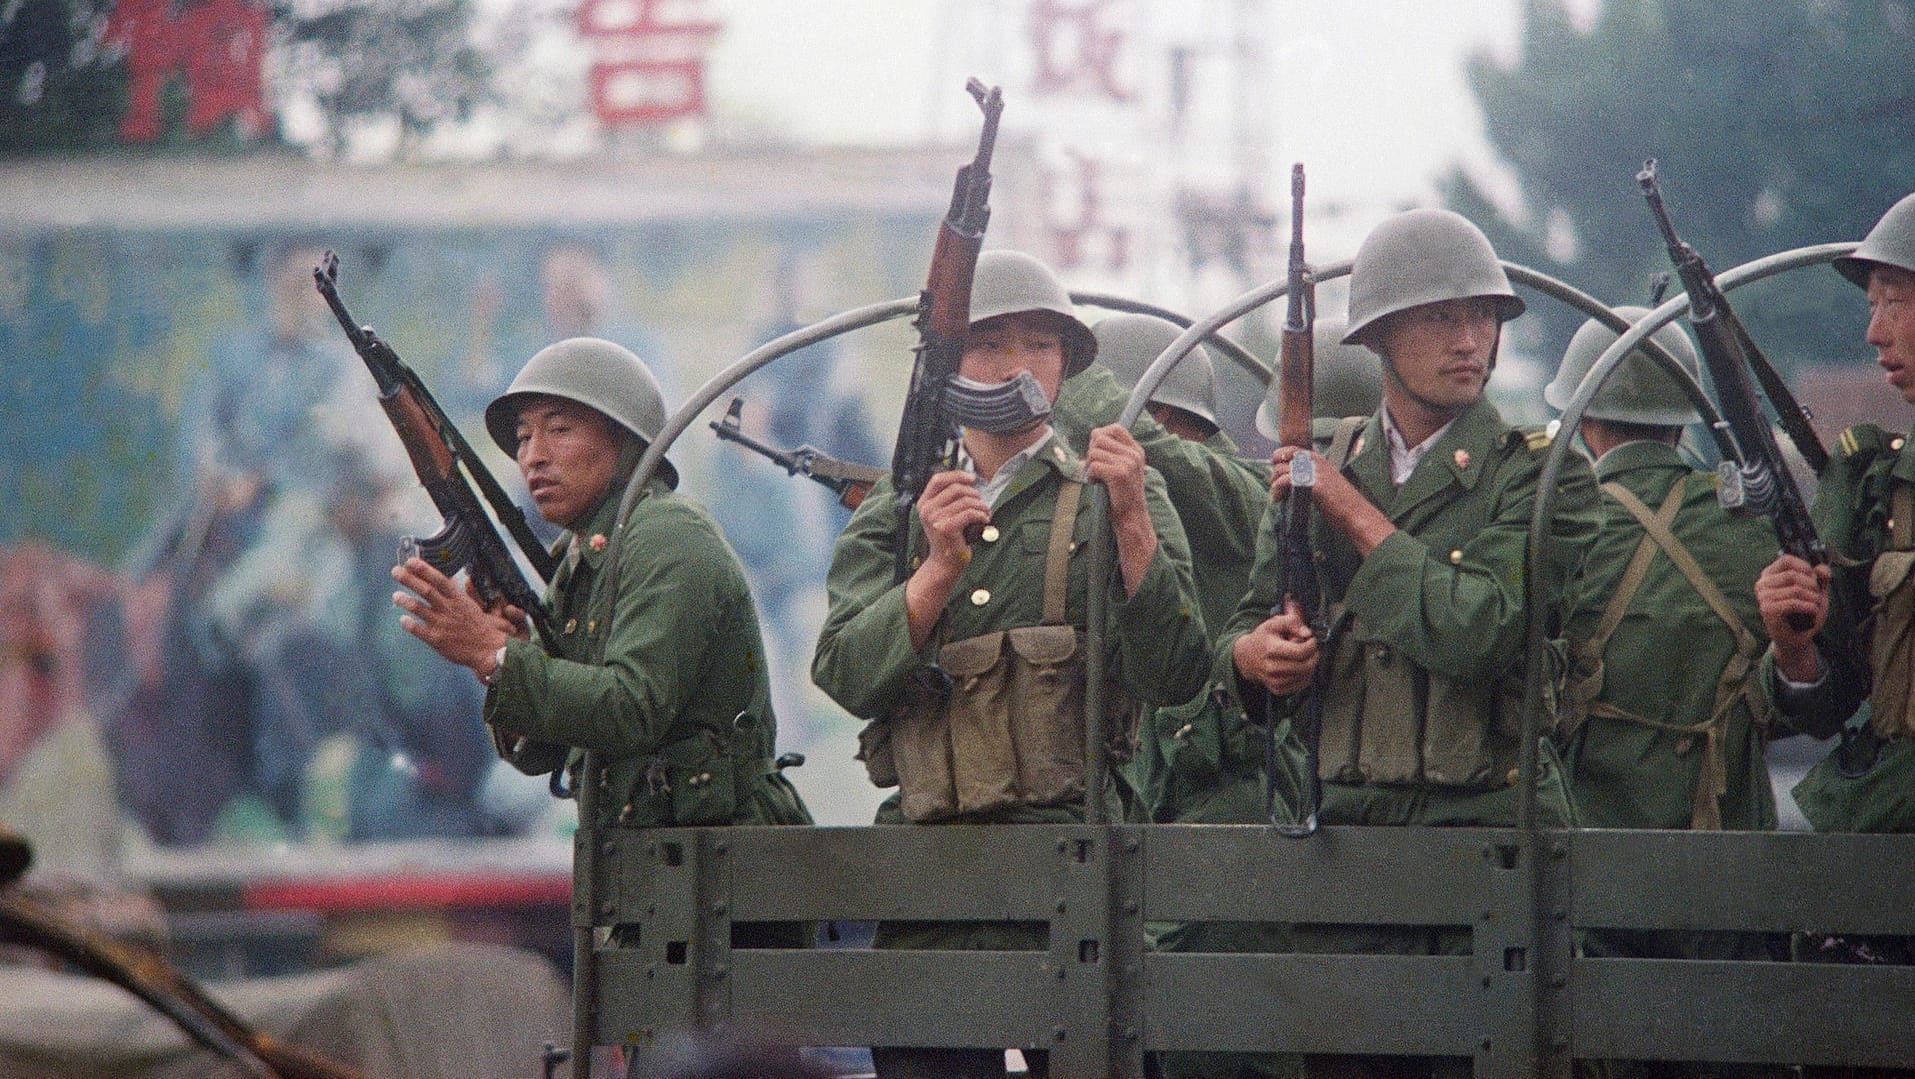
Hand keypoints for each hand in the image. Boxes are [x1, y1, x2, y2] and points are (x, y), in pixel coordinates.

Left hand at [392, 557, 519, 675]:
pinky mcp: (436, 640)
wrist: (487, 650)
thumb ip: (458, 593)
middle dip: (409, 579)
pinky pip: (419, 630)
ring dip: (406, 600)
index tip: (410, 561)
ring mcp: (442, 624)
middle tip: (395, 571)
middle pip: (426, 590)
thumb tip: (450, 579)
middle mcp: (448, 609)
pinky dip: (409, 624)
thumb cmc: (479, 626)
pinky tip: (403, 619)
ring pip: (419, 609)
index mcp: (458, 599)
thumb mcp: (471, 605)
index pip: (439, 580)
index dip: (424, 569)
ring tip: (396, 595)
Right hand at [916, 469, 989, 576]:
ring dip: (981, 505)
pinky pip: (970, 513)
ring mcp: (935, 519)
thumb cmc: (949, 537)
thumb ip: (948, 498)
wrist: (944, 563)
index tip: (972, 478)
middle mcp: (926, 509)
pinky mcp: (946, 528)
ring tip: (986, 513)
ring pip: (966, 501)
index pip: (938, 479)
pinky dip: (982, 515)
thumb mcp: (942, 514)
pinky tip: (985, 520)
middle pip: (955, 488)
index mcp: (923, 503)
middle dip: (974, 494)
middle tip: (982, 504)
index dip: (956, 475)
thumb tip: (968, 478)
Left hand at [1087, 423, 1148, 521]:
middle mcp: (1134, 454)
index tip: (1097, 451)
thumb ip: (1114, 451)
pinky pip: (1094, 465)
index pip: (1115, 428)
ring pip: (1094, 452)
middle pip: (1100, 438)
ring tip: (1096, 477)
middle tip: (1094, 467)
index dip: (1101, 435)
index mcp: (1136, 450)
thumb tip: (1094, 434)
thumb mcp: (1124, 467)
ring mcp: (1128, 463)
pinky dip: (1090, 475)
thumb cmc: (1122, 493)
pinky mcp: (1119, 474)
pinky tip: (1096, 483)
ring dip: (1089, 465)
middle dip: (1091, 452)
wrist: (1132, 517)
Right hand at [1232, 597, 1319, 695]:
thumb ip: (1292, 622)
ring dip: (1310, 665)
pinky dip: (1305, 675)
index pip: (1301, 652)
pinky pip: (1301, 685)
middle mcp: (1272, 668)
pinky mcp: (1277, 689)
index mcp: (1271, 650)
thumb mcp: (1274, 623)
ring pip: (1305, 676)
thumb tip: (1307, 634)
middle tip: (1312, 648)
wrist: (1246, 657)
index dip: (1312, 645)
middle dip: (1314, 655)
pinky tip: (1300, 666)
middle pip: (1305, 666)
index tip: (1311, 639)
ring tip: (1303, 656)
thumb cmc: (1263, 638)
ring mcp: (1274, 681)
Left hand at [1269, 446, 1393, 556]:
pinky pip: (1284, 481)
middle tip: (1276, 487)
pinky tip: (1278, 500)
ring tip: (1277, 497)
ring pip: (1280, 469)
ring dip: (1274, 484)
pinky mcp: (1310, 483)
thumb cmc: (1341, 502)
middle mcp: (1314, 460)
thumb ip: (1311, 475)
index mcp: (1318, 459)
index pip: (1290, 449)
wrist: (1355, 513)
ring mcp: (1312, 470)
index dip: (1279, 459)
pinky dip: (1277, 490)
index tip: (1277, 474)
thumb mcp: (1326, 481)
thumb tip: (1291, 478)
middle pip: (1282, 457)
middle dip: (1274, 472)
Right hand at [1755, 554, 1829, 681]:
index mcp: (1770, 575)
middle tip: (1816, 597)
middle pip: (1793, 575)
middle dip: (1812, 586)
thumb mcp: (1815, 593)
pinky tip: (1812, 612)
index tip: (1813, 577)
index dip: (1804, 566)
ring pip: (1796, 589)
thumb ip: (1821, 579)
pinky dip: (1809, 607)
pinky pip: (1793, 603)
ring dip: (1813, 598)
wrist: (1796, 638)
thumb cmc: (1803, 613)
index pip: (1786, 560)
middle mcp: (1762, 584)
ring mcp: (1763, 597)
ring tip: (1815, 606)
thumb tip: (1822, 569)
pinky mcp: (1768, 610)